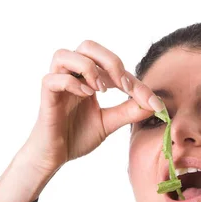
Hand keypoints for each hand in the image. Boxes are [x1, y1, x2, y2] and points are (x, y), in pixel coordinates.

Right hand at [25, 40, 161, 173]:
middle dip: (110, 62)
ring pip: (64, 54)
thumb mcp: (109, 122)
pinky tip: (86, 96)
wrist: (56, 155)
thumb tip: (154, 104)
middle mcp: (71, 75)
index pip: (113, 68)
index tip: (153, 103)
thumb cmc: (77, 136)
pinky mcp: (46, 95)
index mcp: (87, 78)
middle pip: (88, 46)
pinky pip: (53, 78)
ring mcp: (57, 83)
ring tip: (101, 90)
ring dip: (88, 68)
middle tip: (123, 86)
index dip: (136, 83)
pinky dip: (71, 83)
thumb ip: (129, 111)